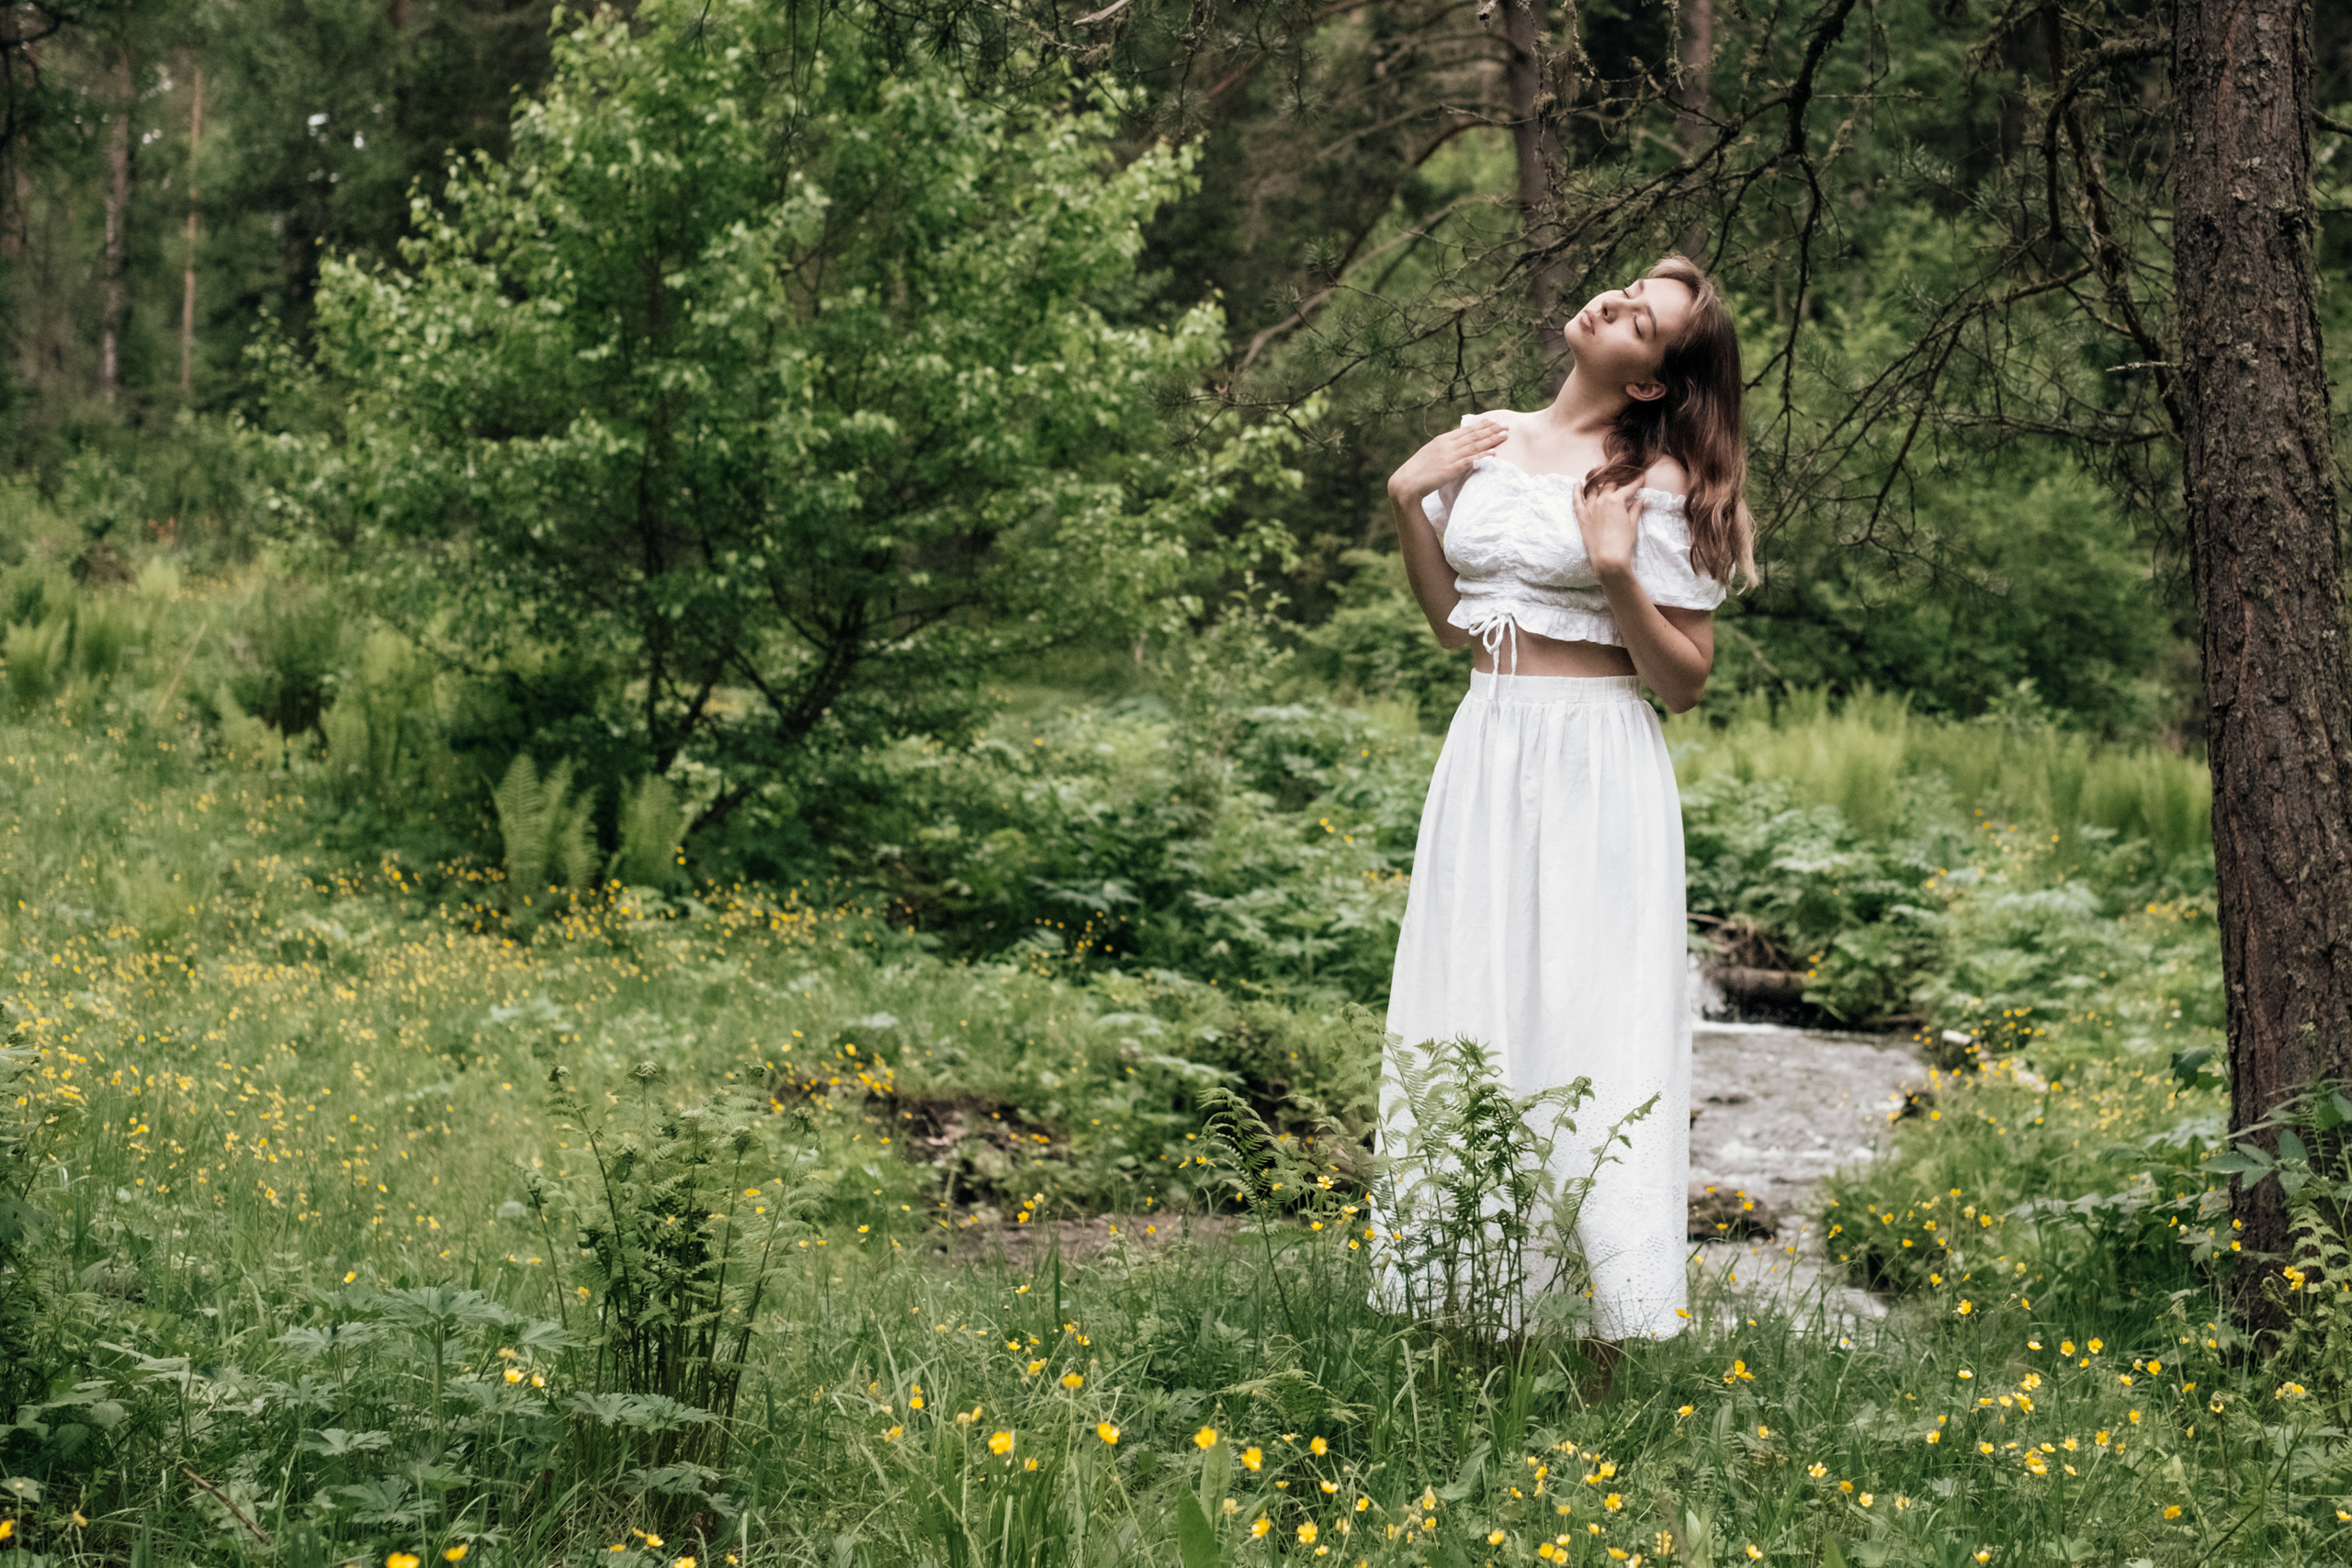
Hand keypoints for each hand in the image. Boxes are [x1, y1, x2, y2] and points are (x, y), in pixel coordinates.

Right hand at [1388, 417, 1508, 504]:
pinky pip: (1470, 461)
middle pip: (1473, 435)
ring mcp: (1449, 457)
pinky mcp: (1450, 470)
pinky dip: (1482, 456)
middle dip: (1491, 430)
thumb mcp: (1430, 454)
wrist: (1406, 483)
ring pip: (1474, 446)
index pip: (1465, 430)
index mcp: (1441, 440)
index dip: (1481, 425)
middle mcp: (1446, 445)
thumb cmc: (1417, 471)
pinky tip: (1493, 453)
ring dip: (1490, 440)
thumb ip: (1444, 449)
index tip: (1493, 421)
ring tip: (1504, 436)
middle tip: (1506, 425)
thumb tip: (1456, 448)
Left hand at [1578, 477, 1642, 575]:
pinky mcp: (1581, 516)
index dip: (1636, 482)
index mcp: (1616, 500)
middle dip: (1617, 480)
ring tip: (1600, 474)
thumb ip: (1636, 509)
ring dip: (1597, 481)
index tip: (1641, 477)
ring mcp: (1590, 507)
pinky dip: (1576, 490)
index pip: (1628, 488)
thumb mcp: (1632, 523)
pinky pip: (1576, 499)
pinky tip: (1578, 483)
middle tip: (1621, 477)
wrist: (1608, 556)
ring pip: (1593, 489)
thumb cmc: (1622, 541)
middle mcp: (1602, 500)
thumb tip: (1643, 499)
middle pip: (1609, 485)